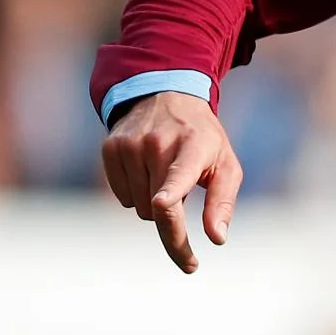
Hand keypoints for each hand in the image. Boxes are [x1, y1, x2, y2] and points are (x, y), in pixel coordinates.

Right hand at [99, 90, 243, 272]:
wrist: (166, 96)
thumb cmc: (203, 140)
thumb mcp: (225, 164)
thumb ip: (222, 202)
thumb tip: (217, 238)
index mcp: (193, 146)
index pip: (179, 173)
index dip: (170, 191)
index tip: (161, 203)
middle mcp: (158, 143)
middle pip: (158, 209)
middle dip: (172, 227)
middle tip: (186, 238)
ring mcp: (130, 145)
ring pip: (140, 208)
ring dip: (155, 205)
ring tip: (166, 175)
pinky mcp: (110, 149)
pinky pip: (122, 198)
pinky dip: (137, 195)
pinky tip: (147, 172)